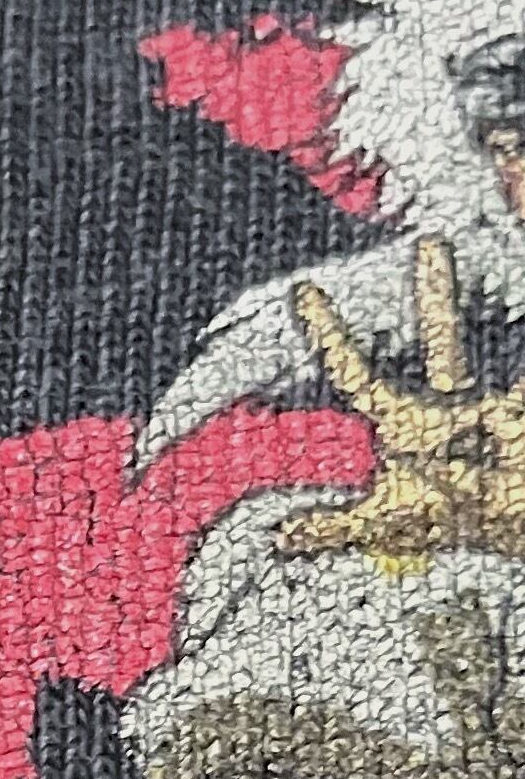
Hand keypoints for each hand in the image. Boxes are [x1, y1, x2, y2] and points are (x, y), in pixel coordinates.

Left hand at [277, 238, 524, 563]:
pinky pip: (513, 414)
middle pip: (443, 343)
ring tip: (480, 467)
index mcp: (407, 422)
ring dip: (486, 455)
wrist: (512, 524)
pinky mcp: (521, 408)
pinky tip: (508, 461)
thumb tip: (278, 534)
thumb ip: (333, 527)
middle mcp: (450, 405)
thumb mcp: (385, 523)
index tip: (304, 292)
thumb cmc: (451, 517)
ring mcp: (495, 406)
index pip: (358, 375)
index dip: (331, 336)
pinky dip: (508, 450)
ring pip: (492, 411)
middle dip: (439, 295)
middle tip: (431, 243)